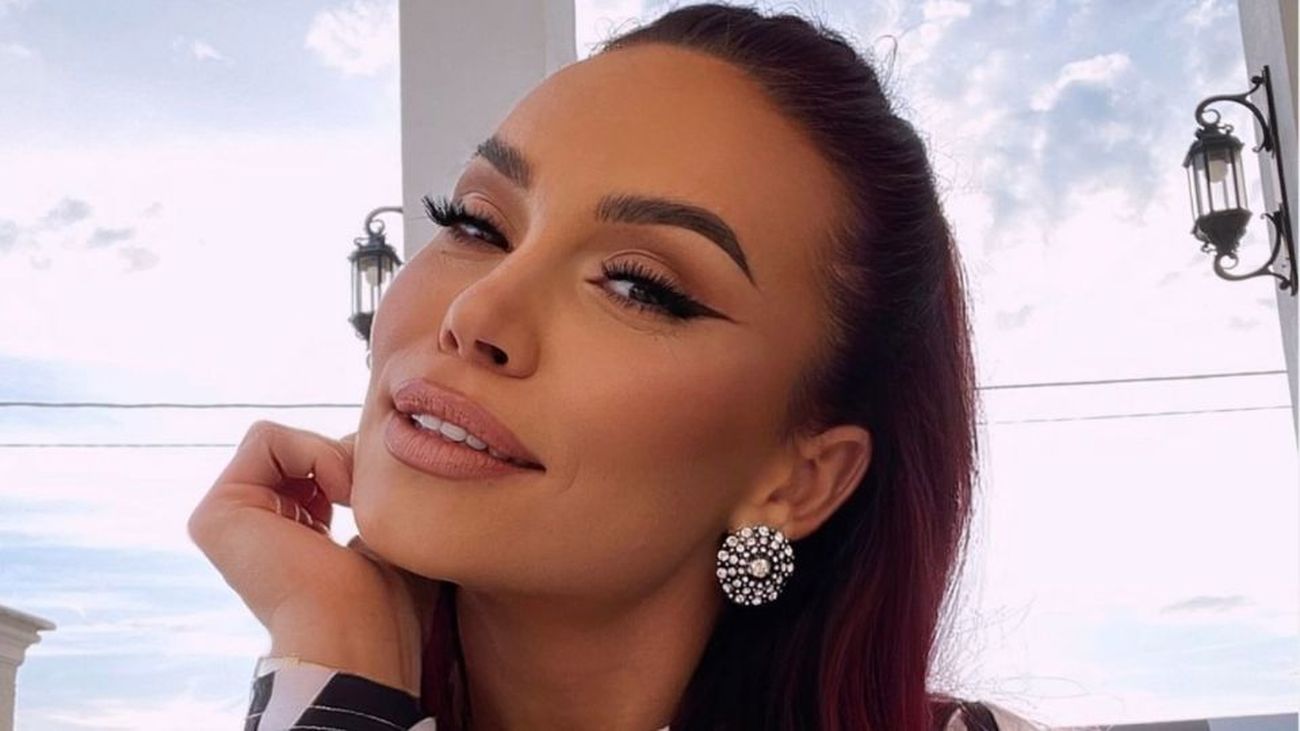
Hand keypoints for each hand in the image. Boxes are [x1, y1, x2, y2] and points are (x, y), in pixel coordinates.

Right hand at [187, 420, 439, 694]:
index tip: (376, 501)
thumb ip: (361, 485)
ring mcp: (226, 523)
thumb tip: (351, 443)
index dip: (354, 466)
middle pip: (297, 448)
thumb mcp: (381, 526)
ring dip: (331, 457)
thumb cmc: (385, 599)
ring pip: (281, 439)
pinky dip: (313, 453)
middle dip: (342, 456)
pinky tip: (336, 495)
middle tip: (366, 496)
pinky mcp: (213, 514)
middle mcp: (249, 531)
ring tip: (352, 499)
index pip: (317, 465)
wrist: (358, 629)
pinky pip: (265, 437)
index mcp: (286, 538)